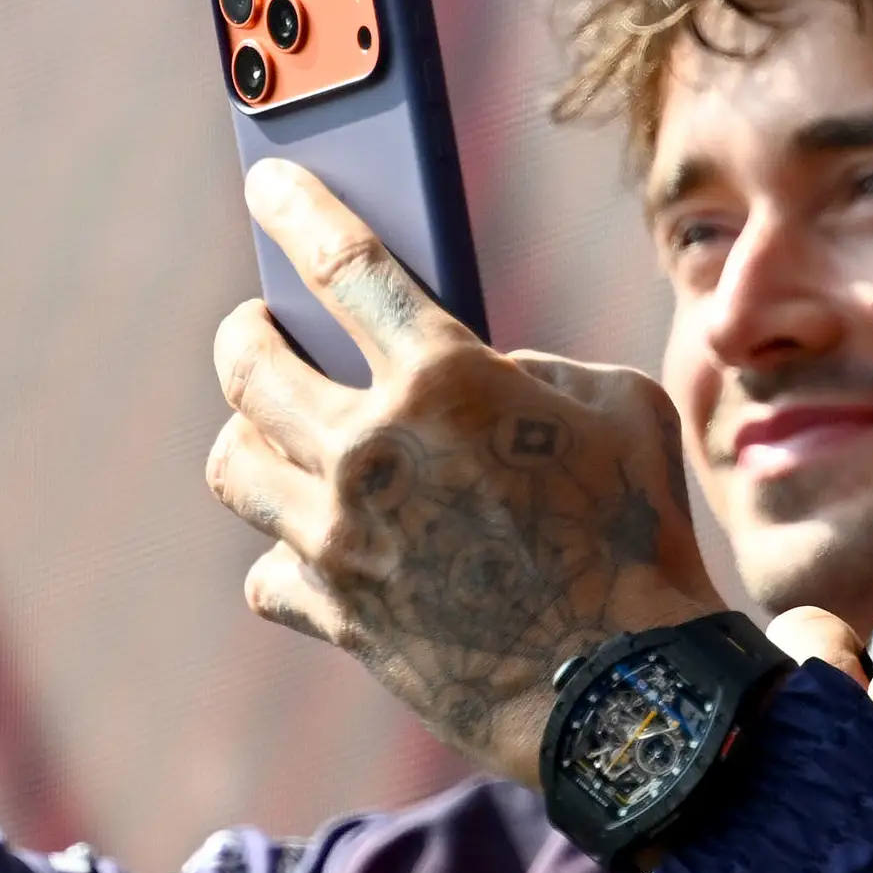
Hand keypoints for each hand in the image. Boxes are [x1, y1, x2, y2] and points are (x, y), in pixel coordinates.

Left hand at [208, 160, 724, 778]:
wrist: (624, 692)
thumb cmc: (637, 540)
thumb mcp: (620, 408)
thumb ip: (535, 369)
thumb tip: (479, 373)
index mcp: (444, 378)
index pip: (341, 260)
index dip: (295, 206)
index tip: (266, 179)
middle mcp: (370, 450)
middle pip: (247, 362)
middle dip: (248, 332)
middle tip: (265, 329)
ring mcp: (340, 536)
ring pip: (235, 464)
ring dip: (251, 437)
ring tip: (277, 434)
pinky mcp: (335, 612)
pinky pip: (267, 570)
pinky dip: (287, 557)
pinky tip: (321, 548)